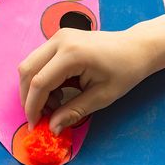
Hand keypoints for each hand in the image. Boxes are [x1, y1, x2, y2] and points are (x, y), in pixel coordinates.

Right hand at [18, 27, 152, 133]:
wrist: (136, 47)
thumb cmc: (125, 71)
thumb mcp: (102, 96)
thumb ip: (74, 112)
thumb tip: (52, 128)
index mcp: (72, 54)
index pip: (39, 82)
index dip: (33, 106)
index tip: (35, 125)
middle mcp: (60, 41)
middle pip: (27, 71)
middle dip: (28, 97)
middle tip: (40, 117)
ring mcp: (58, 36)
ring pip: (29, 64)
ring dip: (34, 88)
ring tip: (53, 105)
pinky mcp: (59, 38)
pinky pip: (39, 60)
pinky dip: (40, 78)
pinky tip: (56, 91)